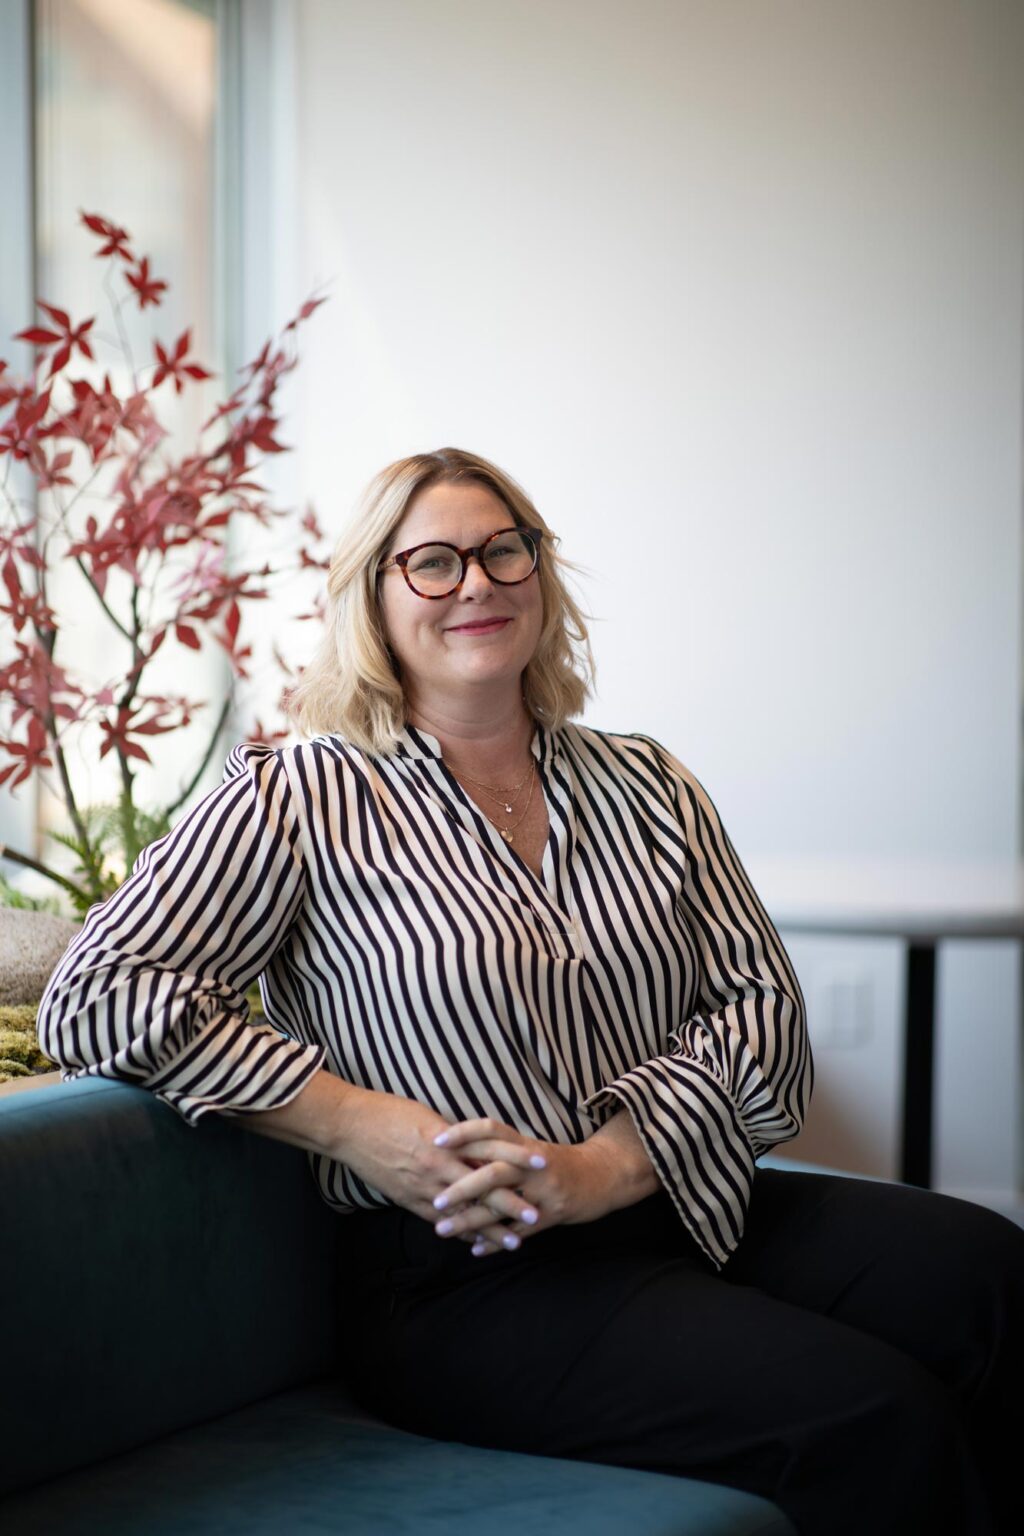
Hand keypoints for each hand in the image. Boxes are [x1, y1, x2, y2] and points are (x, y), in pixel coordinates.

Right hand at [338, 1091, 546, 1250]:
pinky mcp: (407, 1199)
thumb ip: (453, 1133)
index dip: (516, 1159)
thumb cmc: (387, 1113)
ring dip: (488, 1228)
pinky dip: (459, 1231)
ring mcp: (422, 1187)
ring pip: (463, 1212)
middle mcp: (437, 1167)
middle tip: (536, 1216)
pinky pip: (439, 1220)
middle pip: (482, 1189)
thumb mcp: (427, 1116)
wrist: (350, 1127)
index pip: (489, 1153)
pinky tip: (474, 1242)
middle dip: (509, 1204)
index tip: (542, 1164)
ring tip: (512, 1241)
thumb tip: (475, 1142)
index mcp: (446, 1142)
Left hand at [431, 1116, 624, 1255]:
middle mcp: (534, 1164)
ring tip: (444, 1229)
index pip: (491, 1130)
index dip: (464, 1133)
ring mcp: (545, 1190)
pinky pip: (521, 1230)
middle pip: (494, 1171)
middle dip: (462, 1187)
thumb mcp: (531, 1150)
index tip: (436, 1141)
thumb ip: (501, 1150)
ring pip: (503, 1206)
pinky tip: (476, 1249)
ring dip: (472, 1219)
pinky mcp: (555, 1212)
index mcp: (525, 1144)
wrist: (604, 1175)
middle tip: (436, 1200)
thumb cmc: (559, 1163)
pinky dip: (497, 1241)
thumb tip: (458, 1154)